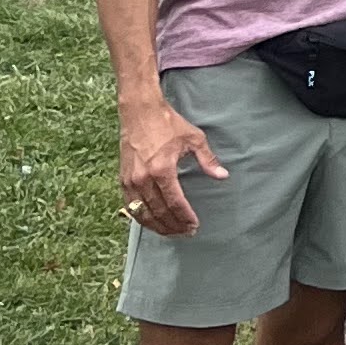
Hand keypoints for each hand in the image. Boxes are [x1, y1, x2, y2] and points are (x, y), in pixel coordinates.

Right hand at [118, 98, 225, 237]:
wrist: (139, 112)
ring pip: (143, 214)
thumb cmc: (167, 123)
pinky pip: (131, 207)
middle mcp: (144, 179)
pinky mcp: (123, 180)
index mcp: (162, 170)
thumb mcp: (193, 138)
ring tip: (172, 232)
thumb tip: (223, 176)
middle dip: (173, 226)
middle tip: (186, 232)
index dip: (185, 217)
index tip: (194, 225)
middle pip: (159, 213)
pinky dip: (142, 218)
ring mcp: (131, 181)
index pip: (175, 203)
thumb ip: (208, 160)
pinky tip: (152, 223)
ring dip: (158, 226)